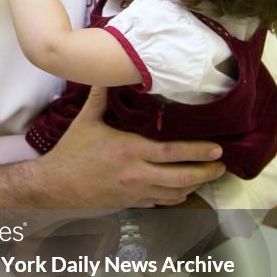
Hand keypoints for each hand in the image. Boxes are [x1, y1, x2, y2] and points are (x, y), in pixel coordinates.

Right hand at [38, 87, 226, 207]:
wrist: (55, 185)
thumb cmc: (72, 152)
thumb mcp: (86, 121)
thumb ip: (100, 97)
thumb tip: (106, 73)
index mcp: (129, 150)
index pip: (173, 152)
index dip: (199, 152)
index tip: (218, 149)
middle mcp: (136, 173)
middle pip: (181, 176)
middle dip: (206, 172)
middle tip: (221, 166)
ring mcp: (135, 191)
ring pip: (175, 193)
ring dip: (194, 186)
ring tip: (207, 177)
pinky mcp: (130, 203)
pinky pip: (161, 203)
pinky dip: (176, 197)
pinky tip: (183, 190)